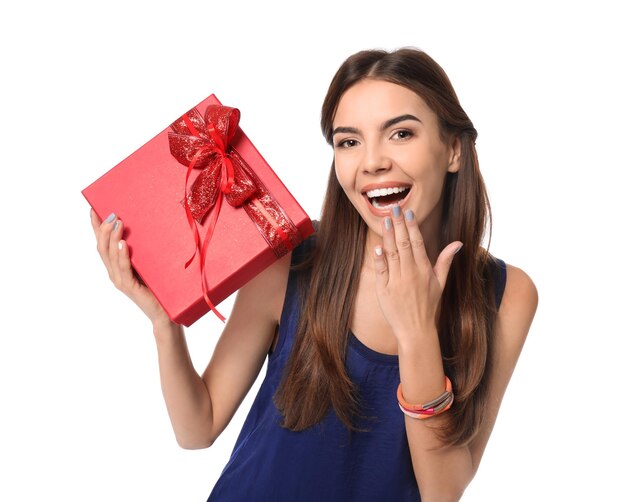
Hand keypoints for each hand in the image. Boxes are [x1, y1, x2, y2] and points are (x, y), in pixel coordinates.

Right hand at [90, 209, 171, 325]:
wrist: (165, 312)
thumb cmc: (159, 287)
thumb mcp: (149, 264)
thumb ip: (142, 251)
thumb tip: (146, 226)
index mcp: (116, 266)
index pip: (102, 243)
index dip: (95, 227)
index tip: (93, 209)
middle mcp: (114, 272)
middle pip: (102, 247)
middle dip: (103, 228)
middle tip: (112, 214)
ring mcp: (119, 280)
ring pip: (110, 255)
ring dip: (112, 237)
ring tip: (117, 222)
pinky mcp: (128, 286)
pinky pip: (123, 267)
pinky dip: (122, 254)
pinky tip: (123, 243)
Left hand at [373, 207, 461, 342]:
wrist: (416, 330)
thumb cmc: (428, 305)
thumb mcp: (440, 283)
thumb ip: (446, 261)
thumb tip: (458, 242)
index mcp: (424, 270)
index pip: (417, 243)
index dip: (412, 226)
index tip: (408, 213)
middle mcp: (410, 273)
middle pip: (403, 244)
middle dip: (398, 225)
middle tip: (394, 208)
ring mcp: (397, 281)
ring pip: (392, 253)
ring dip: (388, 236)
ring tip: (386, 220)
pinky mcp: (384, 290)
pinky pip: (381, 270)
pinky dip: (379, 258)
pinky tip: (378, 245)